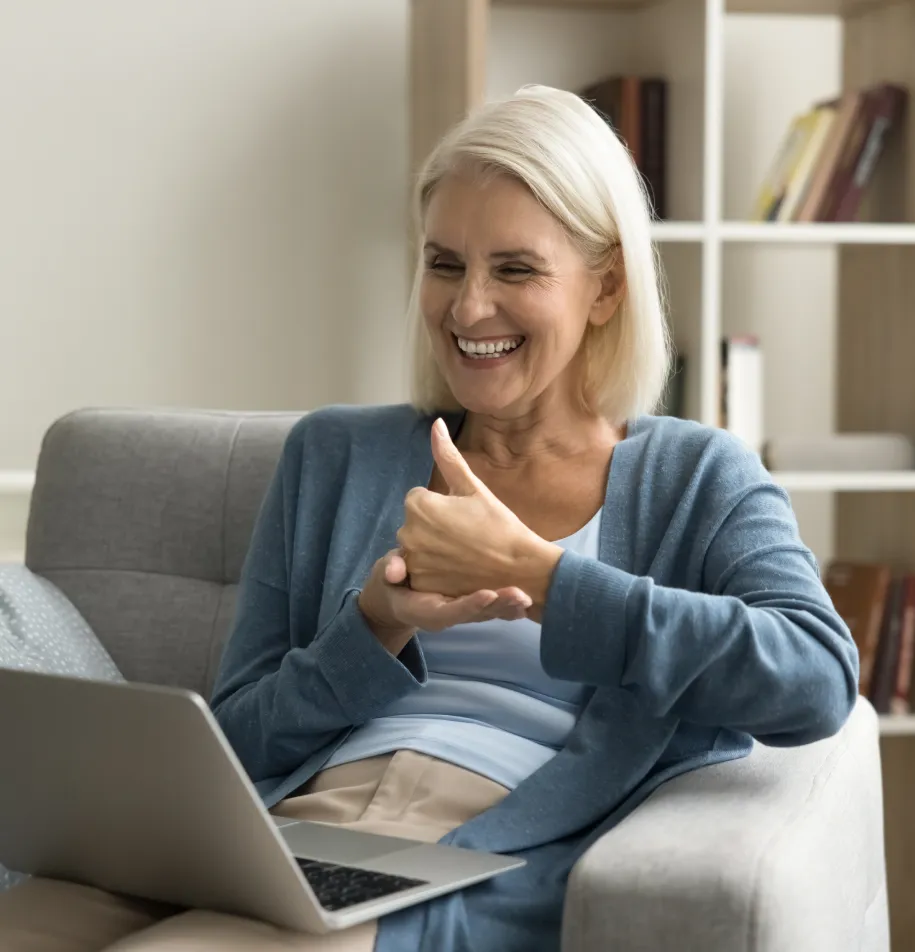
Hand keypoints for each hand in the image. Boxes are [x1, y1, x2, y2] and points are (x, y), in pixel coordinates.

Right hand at [358, 549, 532, 654]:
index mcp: (427, 609)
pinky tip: (527, 601)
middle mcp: (447, 615)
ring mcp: (461, 613)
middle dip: (499, 607)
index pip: (451, 610)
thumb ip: (391, 570)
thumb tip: (391, 571)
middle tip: (521, 597)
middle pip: (476, 615)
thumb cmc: (393, 582)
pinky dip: (508, 607)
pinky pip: (491, 610)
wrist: (396, 598)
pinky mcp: (470, 607)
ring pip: (488, 614)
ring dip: (509, 607)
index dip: (470, 604)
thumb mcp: (386, 575)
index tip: (488, 594)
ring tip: (528, 597)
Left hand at [397, 419, 562, 613]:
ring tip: (463, 552)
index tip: (463, 516)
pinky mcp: (420, 586)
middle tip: (465, 534)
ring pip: (416, 548)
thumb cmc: (499, 524)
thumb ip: (447, 455)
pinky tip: (456, 570)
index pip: (418, 499)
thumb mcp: (473, 487)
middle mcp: (408, 533)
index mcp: (418, 505)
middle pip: (414, 524)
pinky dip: (433, 572)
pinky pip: (418, 573)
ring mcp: (414, 563)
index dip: (441, 506)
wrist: (518, 568)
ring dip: (432, 550)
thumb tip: (435, 423)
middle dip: (433, 527)